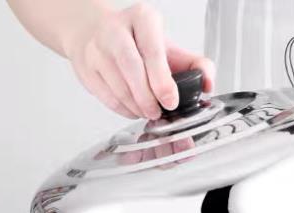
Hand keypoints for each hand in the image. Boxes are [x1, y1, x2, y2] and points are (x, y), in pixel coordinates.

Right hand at [64, 2, 214, 118]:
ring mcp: (96, 47)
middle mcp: (116, 29)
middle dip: (147, 97)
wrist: (98, 33)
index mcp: (142, 18)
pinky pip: (105, 95)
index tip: (171, 101)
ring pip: (117, 84)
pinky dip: (122, 108)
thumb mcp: (169, 48)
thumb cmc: (139, 44)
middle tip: (158, 112)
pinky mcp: (86, 66)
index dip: (162, 79)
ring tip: (147, 112)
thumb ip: (195, 65)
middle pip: (132, 67)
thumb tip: (208, 84)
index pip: (152, 49)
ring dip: (136, 106)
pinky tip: (132, 109)